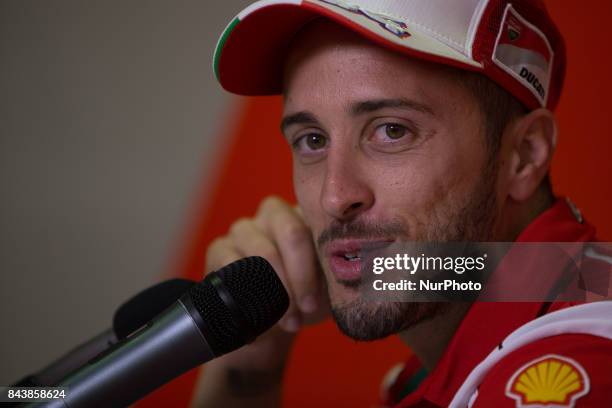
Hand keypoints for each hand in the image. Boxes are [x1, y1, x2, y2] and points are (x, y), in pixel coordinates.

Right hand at [205, 196, 329, 367]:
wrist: (273, 327)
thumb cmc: (307, 300)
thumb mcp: (330, 286)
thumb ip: (343, 272)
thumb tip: (365, 269)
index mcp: (306, 215)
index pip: (316, 227)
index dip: (316, 266)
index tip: (317, 301)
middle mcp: (274, 214)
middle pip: (291, 232)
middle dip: (300, 276)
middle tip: (305, 309)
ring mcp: (245, 228)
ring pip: (264, 250)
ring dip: (278, 289)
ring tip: (288, 320)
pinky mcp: (220, 248)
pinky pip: (232, 263)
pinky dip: (248, 293)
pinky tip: (259, 315)